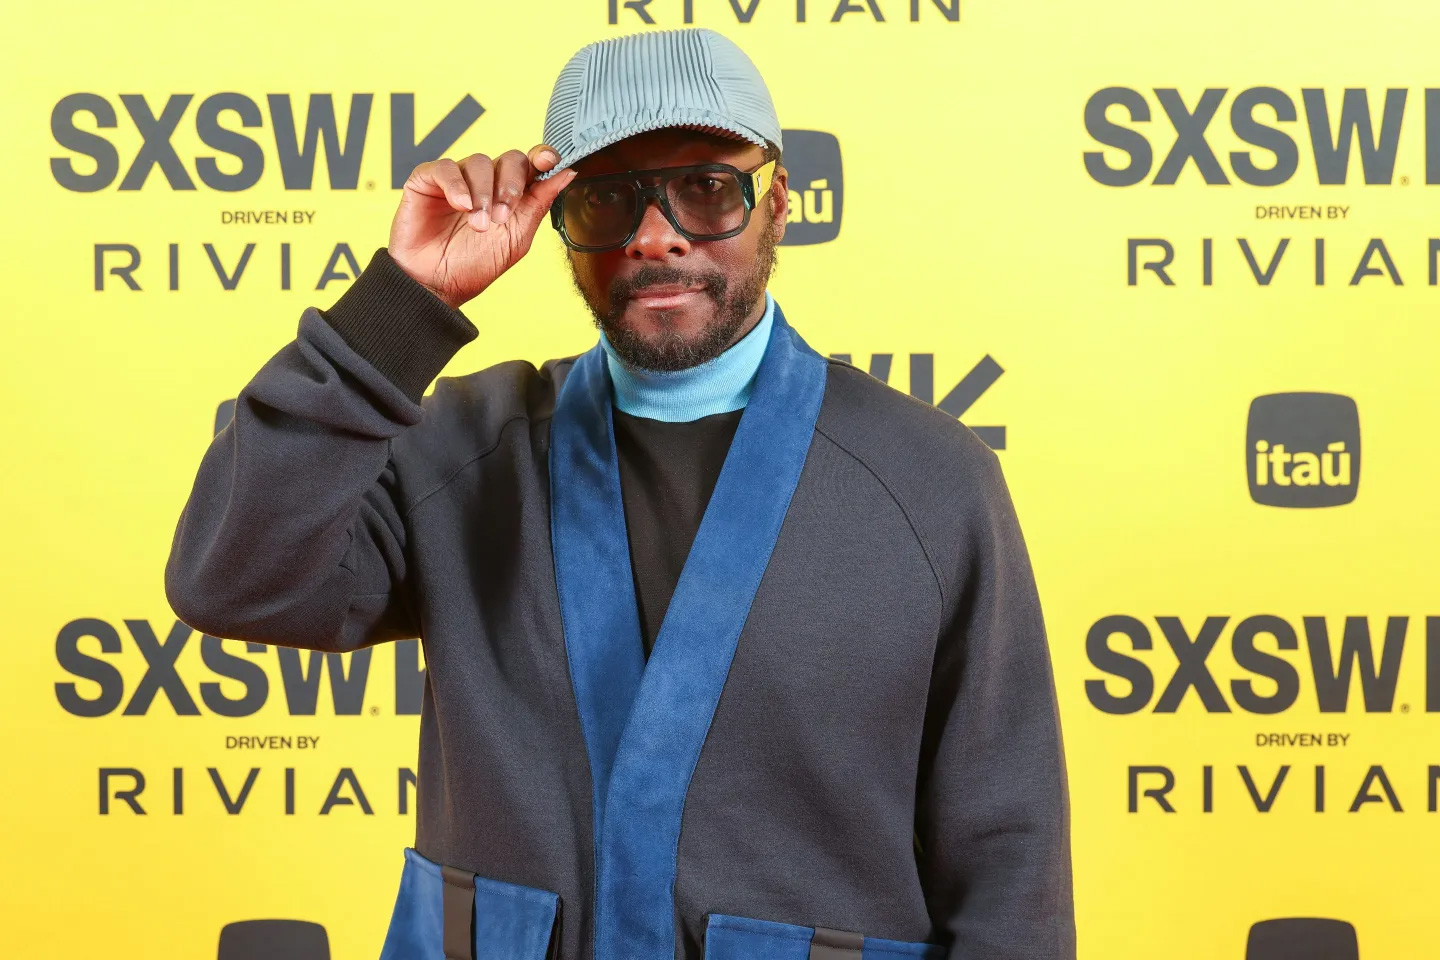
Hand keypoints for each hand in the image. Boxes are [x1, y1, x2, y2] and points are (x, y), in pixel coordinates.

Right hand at [387, 145, 576, 309]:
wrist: (436, 285)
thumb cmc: (474, 265)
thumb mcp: (517, 237)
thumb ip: (540, 203)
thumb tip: (567, 173)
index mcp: (510, 194)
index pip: (531, 163)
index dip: (541, 157)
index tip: (546, 161)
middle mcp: (486, 182)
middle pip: (509, 159)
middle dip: (511, 185)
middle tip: (503, 216)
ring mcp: (457, 179)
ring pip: (479, 162)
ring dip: (484, 194)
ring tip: (479, 224)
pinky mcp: (426, 180)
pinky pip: (445, 167)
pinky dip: (456, 185)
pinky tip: (460, 206)